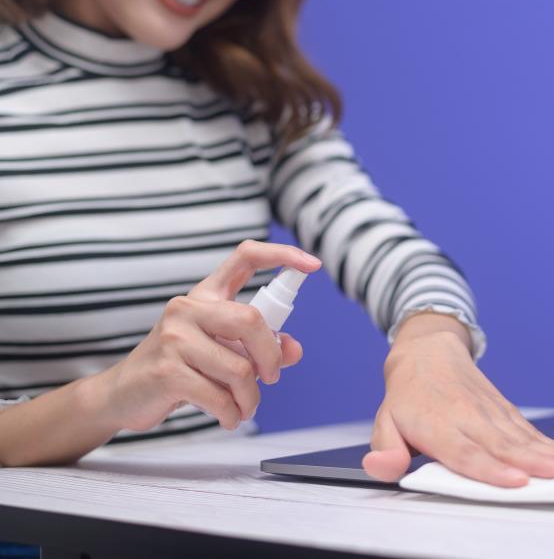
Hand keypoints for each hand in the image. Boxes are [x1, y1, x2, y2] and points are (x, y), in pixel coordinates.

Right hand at [98, 240, 320, 431]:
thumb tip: (294, 350)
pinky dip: (232, 413)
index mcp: (206, 295)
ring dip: (250, 398)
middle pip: (251, 321)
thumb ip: (260, 347)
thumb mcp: (222, 350)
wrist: (122, 394)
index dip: (281, 255)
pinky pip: (219, 396)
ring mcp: (174, 337)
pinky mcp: (167, 371)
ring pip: (240, 368)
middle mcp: (188, 308)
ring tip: (243, 407)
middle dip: (271, 357)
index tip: (313, 264)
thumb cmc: (180, 367)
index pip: (245, 257)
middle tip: (271, 378)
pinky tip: (228, 417)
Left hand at [362, 318, 553, 486]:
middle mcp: (468, 417)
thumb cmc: (408, 395)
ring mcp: (490, 412)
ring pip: (523, 436)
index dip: (491, 468)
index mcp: (437, 424)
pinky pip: (530, 430)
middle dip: (537, 462)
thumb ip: (385, 450)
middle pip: (504, 444)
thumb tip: (381, 469)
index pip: (465, 452)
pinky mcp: (505, 409)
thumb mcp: (384, 421)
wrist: (428, 350)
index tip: (516, 480)